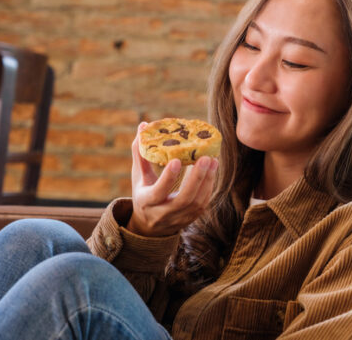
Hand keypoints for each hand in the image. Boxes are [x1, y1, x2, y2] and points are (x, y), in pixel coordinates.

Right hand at [127, 122, 218, 236]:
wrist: (150, 226)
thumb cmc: (144, 193)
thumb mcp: (139, 176)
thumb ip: (140, 152)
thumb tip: (143, 125)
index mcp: (146, 202)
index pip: (158, 192)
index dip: (168, 178)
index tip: (177, 160)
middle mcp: (163, 213)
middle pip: (183, 200)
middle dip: (196, 179)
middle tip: (205, 158)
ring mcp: (179, 218)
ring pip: (196, 202)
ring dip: (207, 181)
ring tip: (212, 160)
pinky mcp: (191, 218)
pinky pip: (203, 203)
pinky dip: (209, 186)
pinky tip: (212, 169)